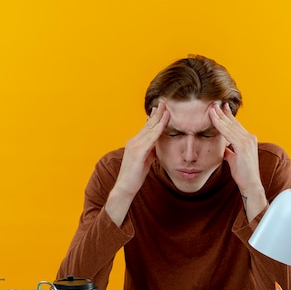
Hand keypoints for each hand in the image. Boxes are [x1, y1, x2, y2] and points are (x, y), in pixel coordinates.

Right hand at [105, 102, 169, 225]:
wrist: (125, 187)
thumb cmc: (135, 176)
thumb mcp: (146, 160)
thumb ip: (151, 151)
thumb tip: (158, 145)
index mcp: (135, 143)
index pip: (146, 127)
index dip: (154, 117)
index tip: (161, 108)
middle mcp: (134, 141)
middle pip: (148, 124)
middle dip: (157, 113)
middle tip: (164, 102)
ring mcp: (135, 146)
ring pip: (149, 129)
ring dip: (158, 118)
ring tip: (166, 108)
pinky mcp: (138, 153)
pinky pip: (150, 139)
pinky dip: (157, 130)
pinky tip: (163, 124)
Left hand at [210, 103, 266, 219]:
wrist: (250, 184)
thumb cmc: (243, 174)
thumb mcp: (234, 160)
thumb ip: (230, 152)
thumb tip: (225, 149)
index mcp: (248, 140)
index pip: (235, 125)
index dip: (227, 116)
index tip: (219, 107)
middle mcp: (249, 137)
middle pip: (232, 122)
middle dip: (222, 112)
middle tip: (213, 102)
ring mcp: (247, 141)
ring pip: (230, 125)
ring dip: (219, 115)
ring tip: (211, 106)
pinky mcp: (243, 145)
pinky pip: (228, 132)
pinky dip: (220, 124)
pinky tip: (213, 118)